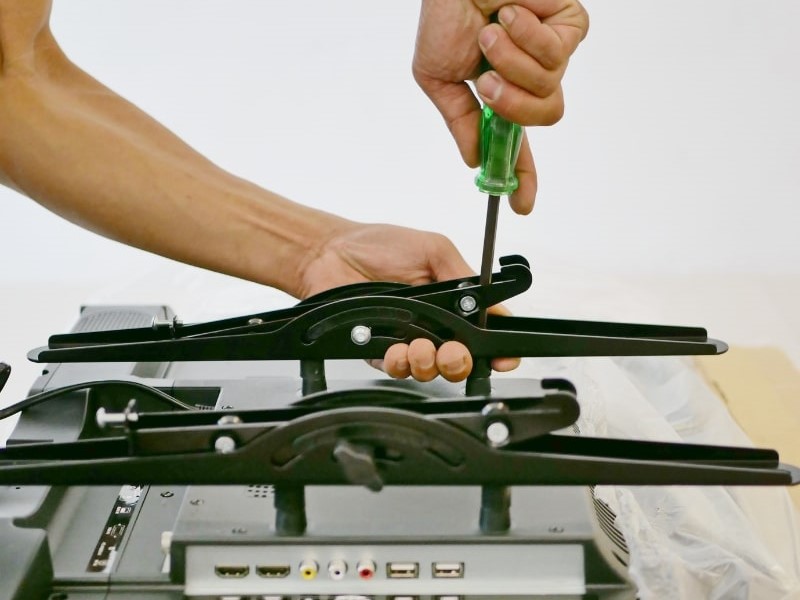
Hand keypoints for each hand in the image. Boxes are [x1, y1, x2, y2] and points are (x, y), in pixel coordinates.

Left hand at [298, 222, 519, 381]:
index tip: (502, 357)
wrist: (330, 254)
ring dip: (429, 364)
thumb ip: (463, 276)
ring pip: (430, 370)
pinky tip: (396, 350)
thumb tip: (492, 301)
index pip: (483, 332)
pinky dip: (399, 363)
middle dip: (460, 362)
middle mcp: (433, 324)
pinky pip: (397, 369)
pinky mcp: (379, 351)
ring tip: (419, 346)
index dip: (496, 350)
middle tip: (451, 351)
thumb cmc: (378, 245)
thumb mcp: (433, 250)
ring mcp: (407, 340)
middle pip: (459, 360)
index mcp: (452, 301)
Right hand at [413, 0, 588, 213]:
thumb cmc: (444, 15)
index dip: (521, 173)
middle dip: (511, 104)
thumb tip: (474, 158)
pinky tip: (512, 12)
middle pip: (543, 118)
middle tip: (486, 83)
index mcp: (500, 93)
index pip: (516, 141)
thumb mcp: (438, 78)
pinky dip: (527, 37)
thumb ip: (459, 120)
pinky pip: (558, 55)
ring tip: (492, 30)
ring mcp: (551, 53)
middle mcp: (529, 77)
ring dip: (511, 63)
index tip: (522, 204)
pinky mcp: (569, 26)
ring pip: (549, 87)